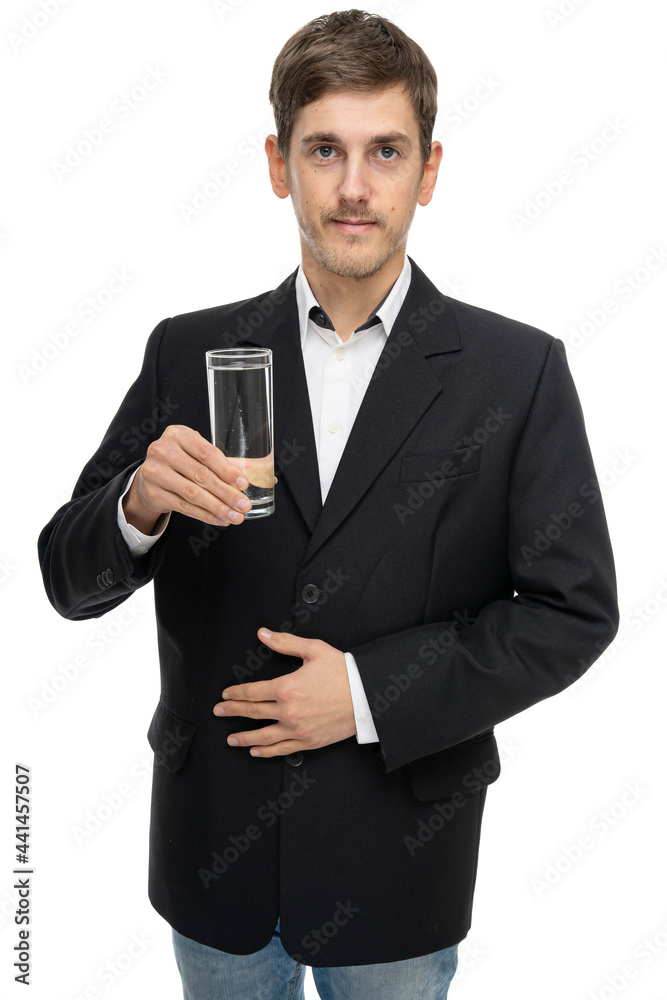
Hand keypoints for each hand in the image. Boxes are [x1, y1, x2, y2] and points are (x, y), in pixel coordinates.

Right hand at [122, 424, 255, 533]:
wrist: (151, 476)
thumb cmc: (182, 461)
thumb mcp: (199, 453)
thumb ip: (228, 463)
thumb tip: (268, 478)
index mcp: (178, 434)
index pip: (206, 453)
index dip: (227, 470)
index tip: (244, 484)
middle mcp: (163, 450)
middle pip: (201, 475)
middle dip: (226, 493)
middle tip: (244, 505)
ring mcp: (155, 472)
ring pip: (192, 494)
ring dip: (217, 507)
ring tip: (235, 516)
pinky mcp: (153, 493)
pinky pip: (183, 507)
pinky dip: (205, 515)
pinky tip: (219, 520)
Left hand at [213, 628, 356, 756]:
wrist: (367, 696)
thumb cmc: (343, 672)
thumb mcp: (314, 650)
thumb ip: (285, 643)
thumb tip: (263, 634)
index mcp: (287, 687)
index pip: (252, 691)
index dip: (236, 693)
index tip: (226, 695)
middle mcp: (288, 711)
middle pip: (253, 712)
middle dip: (233, 712)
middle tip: (219, 712)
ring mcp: (298, 729)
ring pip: (263, 736)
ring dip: (243, 737)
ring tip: (230, 739)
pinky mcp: (308, 742)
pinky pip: (281, 749)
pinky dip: (266, 751)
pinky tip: (255, 751)